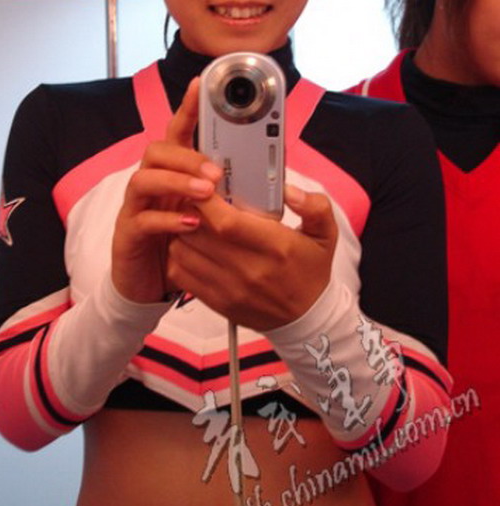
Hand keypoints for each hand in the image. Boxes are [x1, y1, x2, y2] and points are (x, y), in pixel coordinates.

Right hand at [111, 79, 221, 303]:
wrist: (151, 285)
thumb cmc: (186, 243)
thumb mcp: (211, 212)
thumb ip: (230, 190)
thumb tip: (268, 170)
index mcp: (174, 173)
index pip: (178, 133)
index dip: (188, 108)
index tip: (202, 86)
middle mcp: (152, 184)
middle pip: (157, 151)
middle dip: (187, 156)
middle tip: (216, 172)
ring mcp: (137, 208)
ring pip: (145, 179)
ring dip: (177, 181)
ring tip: (206, 193)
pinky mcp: (129, 234)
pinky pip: (142, 219)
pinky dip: (168, 219)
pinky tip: (191, 224)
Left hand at [167, 183, 337, 330]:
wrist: (305, 318)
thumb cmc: (310, 270)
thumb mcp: (325, 234)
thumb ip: (314, 206)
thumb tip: (289, 190)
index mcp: (276, 247)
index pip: (227, 222)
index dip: (207, 202)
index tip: (204, 187)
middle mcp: (250, 270)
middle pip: (199, 234)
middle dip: (191, 210)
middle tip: (195, 199)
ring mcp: (230, 288)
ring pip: (185, 251)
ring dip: (183, 231)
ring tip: (194, 222)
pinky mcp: (217, 301)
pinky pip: (181, 273)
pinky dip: (180, 255)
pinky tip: (192, 245)